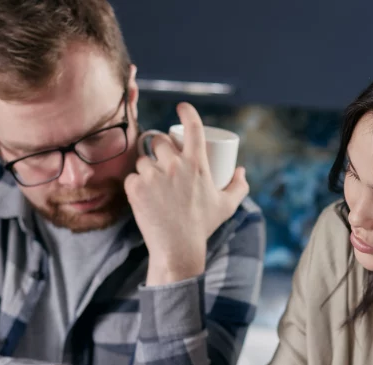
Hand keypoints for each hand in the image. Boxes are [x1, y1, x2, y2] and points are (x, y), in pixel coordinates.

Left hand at [124, 102, 249, 284]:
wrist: (177, 248)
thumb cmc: (203, 226)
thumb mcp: (226, 206)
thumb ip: (239, 186)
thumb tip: (240, 170)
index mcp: (197, 164)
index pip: (193, 127)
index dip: (187, 112)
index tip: (181, 107)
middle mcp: (174, 165)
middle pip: (160, 142)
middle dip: (160, 149)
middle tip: (162, 163)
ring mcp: (153, 176)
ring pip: (143, 160)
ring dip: (146, 168)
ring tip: (153, 184)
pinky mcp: (136, 188)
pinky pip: (131, 177)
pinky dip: (135, 185)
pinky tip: (142, 195)